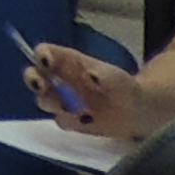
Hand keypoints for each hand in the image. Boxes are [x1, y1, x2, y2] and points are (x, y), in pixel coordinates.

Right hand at [28, 43, 142, 140]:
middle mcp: (61, 80)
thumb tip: (90, 74)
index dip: (41, 55)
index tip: (45, 62)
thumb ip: (105, 76)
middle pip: (35, 75)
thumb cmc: (127, 89)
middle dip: (33, 79)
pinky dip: (68, 121)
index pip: (46, 53)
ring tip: (66, 106)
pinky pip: (61, 120)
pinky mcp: (70, 121)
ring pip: (44, 99)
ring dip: (49, 102)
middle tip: (41, 86)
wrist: (141, 115)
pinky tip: (83, 121)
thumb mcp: (120, 80)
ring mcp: (64, 101)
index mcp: (69, 62)